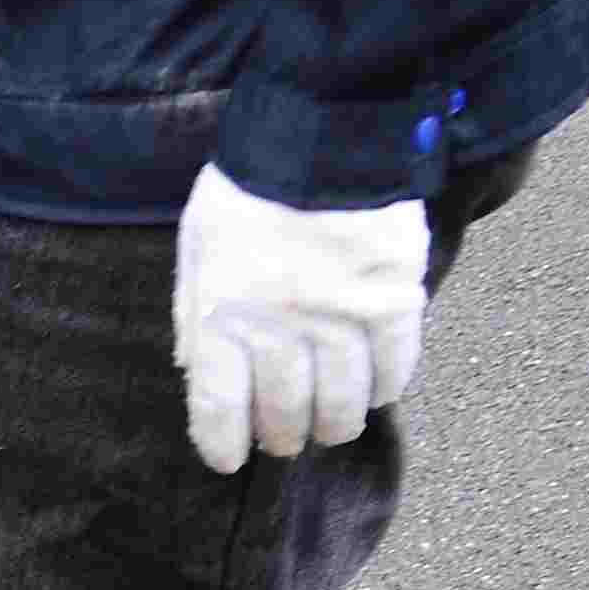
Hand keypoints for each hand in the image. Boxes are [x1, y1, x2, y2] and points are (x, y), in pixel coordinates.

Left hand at [171, 169, 427, 474]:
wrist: (323, 130)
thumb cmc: (248, 188)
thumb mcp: (197, 247)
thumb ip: (194, 311)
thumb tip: (193, 368)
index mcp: (221, 315)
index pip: (218, 407)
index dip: (222, 444)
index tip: (229, 459)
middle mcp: (280, 328)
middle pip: (284, 413)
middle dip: (282, 436)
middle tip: (286, 440)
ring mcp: (341, 318)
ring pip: (342, 402)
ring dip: (335, 423)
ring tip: (331, 427)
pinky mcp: (394, 300)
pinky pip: (394, 367)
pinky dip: (384, 387)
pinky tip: (374, 390)